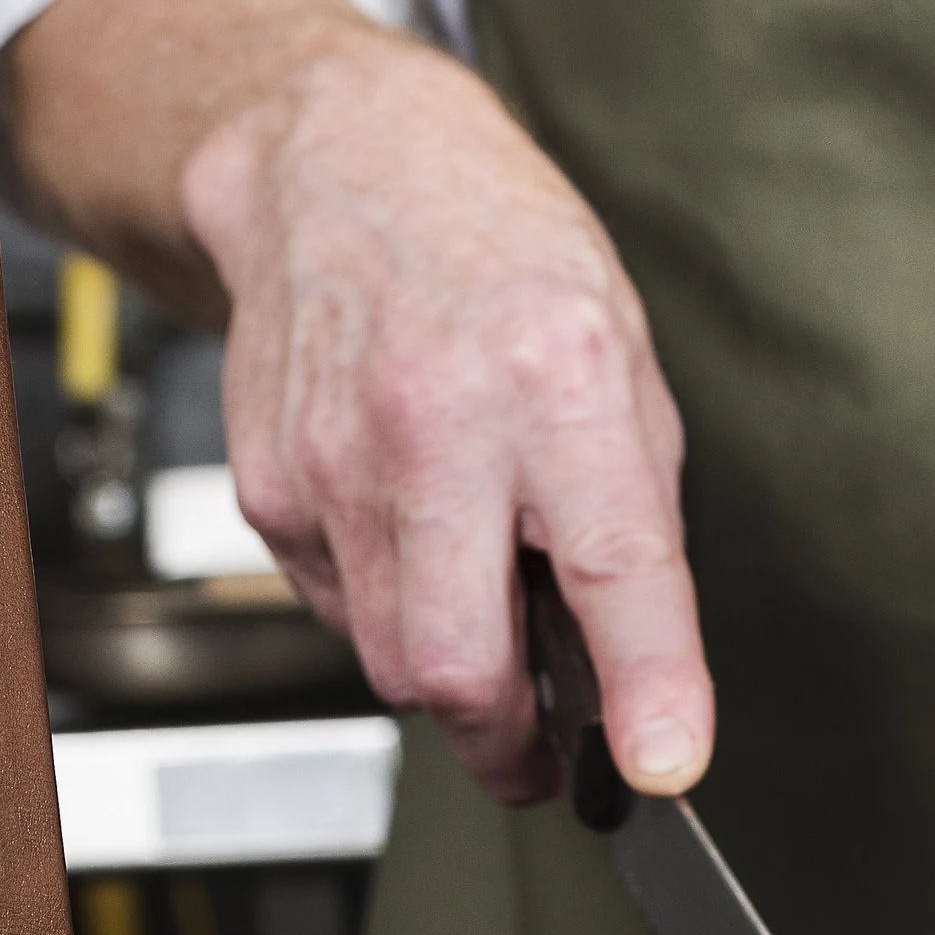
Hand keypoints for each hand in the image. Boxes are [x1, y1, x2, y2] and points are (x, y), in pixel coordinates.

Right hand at [179, 34, 710, 802]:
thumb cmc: (506, 268)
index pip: (613, 569)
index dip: (644, 688)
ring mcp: (337, 459)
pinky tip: (418, 546)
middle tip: (549, 754)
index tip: (662, 764)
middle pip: (461, 665)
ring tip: (487, 608)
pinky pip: (344, 616)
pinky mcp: (272, 488)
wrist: (346, 170)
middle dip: (511, 744)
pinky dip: (393, 616)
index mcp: (557, 385)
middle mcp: (437, 423)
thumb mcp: (626, 375)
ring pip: (395, 663)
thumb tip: (645, 675)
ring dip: (454, 678)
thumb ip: (637, 528)